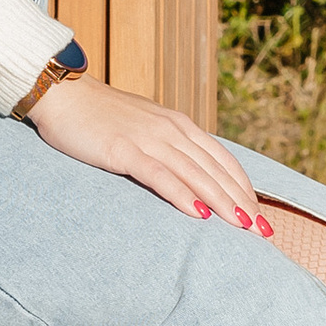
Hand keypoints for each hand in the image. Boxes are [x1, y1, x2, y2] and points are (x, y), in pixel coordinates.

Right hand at [25, 75, 270, 232]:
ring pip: (195, 174)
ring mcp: (148, 139)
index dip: (244, 188)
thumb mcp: (143, 127)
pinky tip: (199, 214)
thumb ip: (167, 145)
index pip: (221, 160)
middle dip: (242, 202)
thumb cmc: (99, 115)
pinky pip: (160, 175)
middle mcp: (170, 129)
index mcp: (178, 124)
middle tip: (263, 232)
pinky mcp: (124, 150)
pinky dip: (182, 195)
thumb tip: (187, 172)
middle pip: (215, 170)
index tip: (259, 215)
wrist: (62, 94)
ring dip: (222, 202)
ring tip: (243, 228)